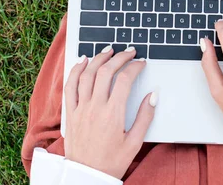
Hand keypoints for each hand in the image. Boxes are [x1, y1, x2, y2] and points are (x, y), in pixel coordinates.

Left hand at [63, 47, 156, 178]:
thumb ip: (145, 117)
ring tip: (109, 51)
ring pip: (87, 74)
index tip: (141, 63)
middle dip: (119, 57)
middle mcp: (95, 107)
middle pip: (106, 72)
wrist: (86, 176)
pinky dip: (76, 70)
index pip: (125, 80)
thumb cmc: (111, 162)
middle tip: (129, 52)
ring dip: (98, 59)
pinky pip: (70, 86)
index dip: (134, 67)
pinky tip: (83, 61)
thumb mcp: (135, 142)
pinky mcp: (70, 113)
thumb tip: (153, 96)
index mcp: (113, 114)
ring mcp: (80, 108)